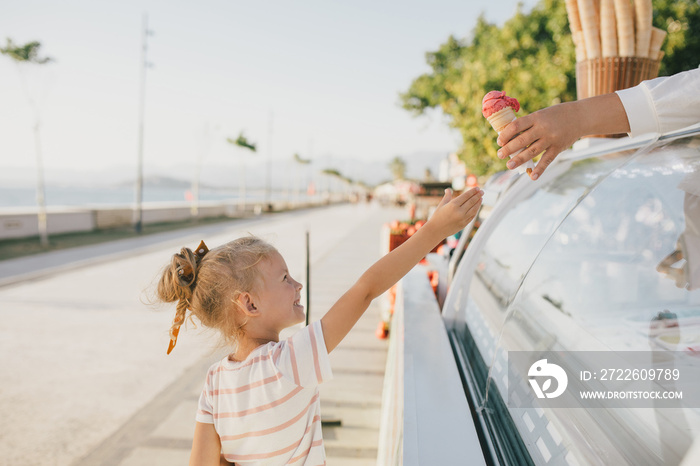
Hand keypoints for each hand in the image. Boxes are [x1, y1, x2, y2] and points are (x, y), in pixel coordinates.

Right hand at [427, 187, 482, 238]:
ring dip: (478, 203)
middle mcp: (459, 212)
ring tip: (481, 198)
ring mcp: (462, 219)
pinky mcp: (464, 224)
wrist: (436, 231)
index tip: (477, 188)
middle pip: (471, 201)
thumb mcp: (441, 205)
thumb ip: (447, 196)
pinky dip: (476, 210)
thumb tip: (448, 189)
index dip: (473, 191)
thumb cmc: (437, 217)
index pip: (466, 196)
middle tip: (482, 191)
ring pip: (474, 209)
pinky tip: (477, 207)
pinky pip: (472, 216)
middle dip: (478, 196)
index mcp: (453, 205)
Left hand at [496, 93, 628, 179]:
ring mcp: (551, 138)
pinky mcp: (558, 147)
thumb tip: (509, 138)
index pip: (516, 126)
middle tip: (499, 155)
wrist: (579, 116)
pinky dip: (540, 169)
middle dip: (509, 149)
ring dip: (519, 159)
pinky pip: (547, 160)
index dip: (505, 134)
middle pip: (522, 140)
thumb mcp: (541, 115)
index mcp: (536, 117)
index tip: (499, 141)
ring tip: (509, 165)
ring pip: (532, 151)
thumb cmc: (555, 116)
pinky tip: (532, 176)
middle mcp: (543, 128)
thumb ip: (528, 125)